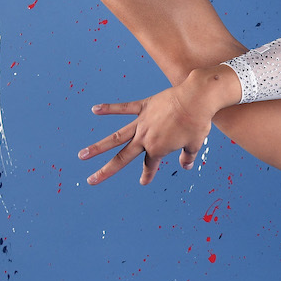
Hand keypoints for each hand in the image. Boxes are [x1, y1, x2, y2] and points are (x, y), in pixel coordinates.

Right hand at [79, 85, 211, 185]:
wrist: (196, 98)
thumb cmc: (198, 123)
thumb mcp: (195, 144)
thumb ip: (187, 156)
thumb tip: (186, 166)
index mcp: (158, 149)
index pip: (150, 165)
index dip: (147, 174)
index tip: (144, 181)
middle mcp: (145, 138)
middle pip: (122, 157)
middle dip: (106, 170)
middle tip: (91, 180)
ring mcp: (142, 122)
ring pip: (116, 137)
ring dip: (98, 146)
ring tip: (82, 154)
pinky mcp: (143, 106)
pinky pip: (124, 108)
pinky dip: (109, 108)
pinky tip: (95, 109)